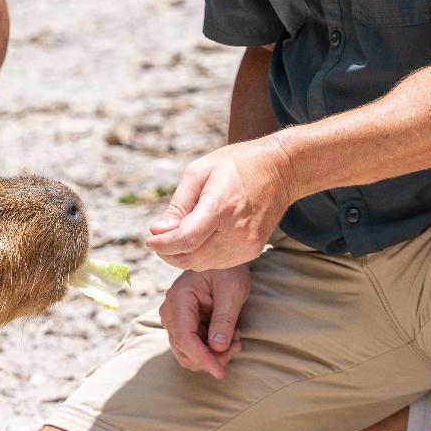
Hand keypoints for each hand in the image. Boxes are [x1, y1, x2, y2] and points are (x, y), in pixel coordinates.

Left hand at [145, 136, 294, 270]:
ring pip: (202, 264)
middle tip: (159, 239)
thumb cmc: (235, 165)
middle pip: (191, 257)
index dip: (163, 245)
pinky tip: (199, 239)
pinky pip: (217, 263)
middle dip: (169, 252)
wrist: (280, 170)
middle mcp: (237, 231)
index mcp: (221, 206)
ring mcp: (247, 245)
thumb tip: (159, 232)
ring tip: (178, 236)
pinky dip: (202, 256)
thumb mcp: (198, 172)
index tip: (150, 240)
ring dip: (184, 256)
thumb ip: (177, 205)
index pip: (186, 239)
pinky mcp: (252, 252)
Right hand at [161, 266, 250, 379]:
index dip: (202, 358)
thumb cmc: (228, 269)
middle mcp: (171, 310)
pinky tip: (230, 335)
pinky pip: (193, 346)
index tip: (220, 372)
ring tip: (235, 340)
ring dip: (212, 354)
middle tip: (237, 346)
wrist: (224, 258)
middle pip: (183, 350)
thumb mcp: (232, 291)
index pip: (184, 337)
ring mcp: (175, 318)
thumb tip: (218, 349)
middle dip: (210, 358)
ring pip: (187, 352)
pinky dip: (211, 348)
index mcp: (179, 299)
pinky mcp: (183, 323)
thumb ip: (224, 319)